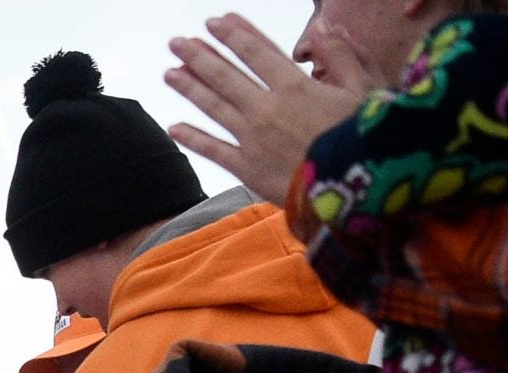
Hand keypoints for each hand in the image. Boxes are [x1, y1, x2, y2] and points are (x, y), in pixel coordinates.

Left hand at [165, 13, 375, 200]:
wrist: (356, 186)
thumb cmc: (367, 136)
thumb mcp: (365, 88)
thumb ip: (342, 56)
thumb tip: (324, 27)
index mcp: (296, 86)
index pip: (258, 52)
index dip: (235, 35)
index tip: (215, 21)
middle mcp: (267, 108)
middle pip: (226, 76)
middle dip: (200, 56)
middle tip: (177, 42)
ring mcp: (253, 138)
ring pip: (214, 107)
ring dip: (190, 88)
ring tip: (169, 72)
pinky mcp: (247, 168)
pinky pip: (214, 150)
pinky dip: (192, 138)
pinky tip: (173, 127)